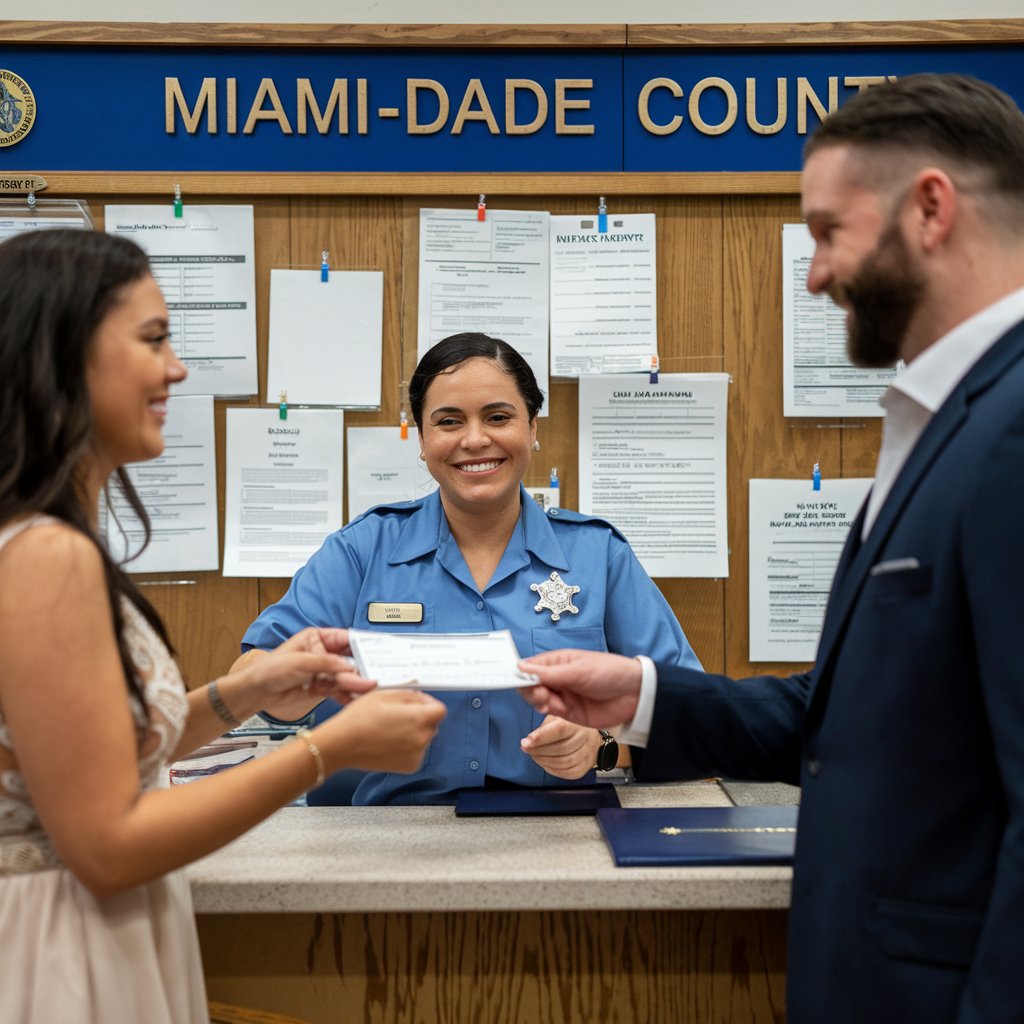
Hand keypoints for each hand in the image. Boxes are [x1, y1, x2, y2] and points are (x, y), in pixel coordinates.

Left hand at [233, 628, 373, 711]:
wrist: (255, 692)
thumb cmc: (270, 669)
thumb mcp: (302, 662)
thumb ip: (329, 665)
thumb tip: (353, 670)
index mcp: (318, 638)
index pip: (347, 639)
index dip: (364, 646)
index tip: (380, 653)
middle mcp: (323, 653)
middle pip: (350, 659)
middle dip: (362, 668)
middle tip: (375, 676)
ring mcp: (323, 671)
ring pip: (346, 676)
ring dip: (355, 684)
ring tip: (366, 690)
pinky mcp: (321, 687)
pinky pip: (339, 690)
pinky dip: (347, 695)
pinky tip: (354, 699)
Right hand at [315, 689, 446, 773]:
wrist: (342, 744)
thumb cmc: (359, 719)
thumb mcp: (385, 694)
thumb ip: (410, 695)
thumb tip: (422, 699)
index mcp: (419, 719)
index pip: (440, 710)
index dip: (428, 704)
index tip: (417, 703)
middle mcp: (422, 739)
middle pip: (432, 724)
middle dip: (420, 717)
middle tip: (397, 715)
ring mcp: (416, 755)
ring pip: (423, 738)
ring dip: (414, 732)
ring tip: (389, 730)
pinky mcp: (409, 767)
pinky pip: (416, 752)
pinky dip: (408, 747)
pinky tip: (389, 742)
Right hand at [518, 649, 641, 729]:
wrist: (634, 694)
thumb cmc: (608, 672)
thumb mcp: (577, 670)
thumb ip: (548, 672)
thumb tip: (520, 666)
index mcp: (557, 661)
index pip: (530, 666)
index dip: (519, 672)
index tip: (508, 678)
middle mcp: (556, 678)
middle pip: (530, 684)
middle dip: (529, 688)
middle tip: (538, 691)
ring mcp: (562, 695)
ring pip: (537, 699)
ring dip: (538, 700)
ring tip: (549, 700)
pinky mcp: (568, 712)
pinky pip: (549, 711)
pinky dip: (547, 709)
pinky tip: (554, 707)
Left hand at [520, 715, 601, 778]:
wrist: (591, 737)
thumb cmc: (569, 726)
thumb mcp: (557, 718)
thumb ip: (544, 727)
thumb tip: (528, 740)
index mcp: (576, 722)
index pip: (559, 730)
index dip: (541, 737)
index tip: (525, 742)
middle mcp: (584, 737)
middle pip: (561, 749)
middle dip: (538, 751)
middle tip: (526, 748)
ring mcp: (587, 753)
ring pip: (564, 762)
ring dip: (544, 761)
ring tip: (534, 755)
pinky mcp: (585, 767)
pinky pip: (568, 773)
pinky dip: (553, 770)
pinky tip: (545, 763)